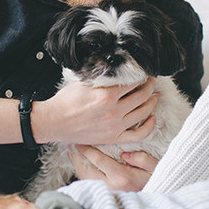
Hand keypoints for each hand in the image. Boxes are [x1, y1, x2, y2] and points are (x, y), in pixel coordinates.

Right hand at [34, 78, 157, 145]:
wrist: (54, 122)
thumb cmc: (66, 101)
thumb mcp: (84, 82)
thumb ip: (103, 77)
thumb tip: (118, 70)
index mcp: (107, 95)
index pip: (133, 82)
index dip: (141, 75)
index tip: (143, 72)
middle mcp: (114, 111)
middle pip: (142, 96)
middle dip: (149, 86)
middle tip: (151, 81)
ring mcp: (115, 126)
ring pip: (143, 113)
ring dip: (152, 102)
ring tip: (154, 95)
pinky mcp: (113, 138)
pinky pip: (138, 134)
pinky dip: (149, 126)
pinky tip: (152, 118)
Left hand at [68, 145, 157, 190]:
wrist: (154, 206)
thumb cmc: (155, 182)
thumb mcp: (155, 168)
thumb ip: (142, 159)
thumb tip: (125, 154)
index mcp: (122, 178)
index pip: (99, 160)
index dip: (87, 149)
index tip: (80, 141)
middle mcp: (111, 187)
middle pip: (86, 170)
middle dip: (77, 157)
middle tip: (70, 145)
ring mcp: (106, 194)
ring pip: (85, 178)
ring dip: (77, 165)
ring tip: (72, 153)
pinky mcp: (104, 197)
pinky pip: (88, 184)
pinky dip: (81, 174)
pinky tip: (79, 165)